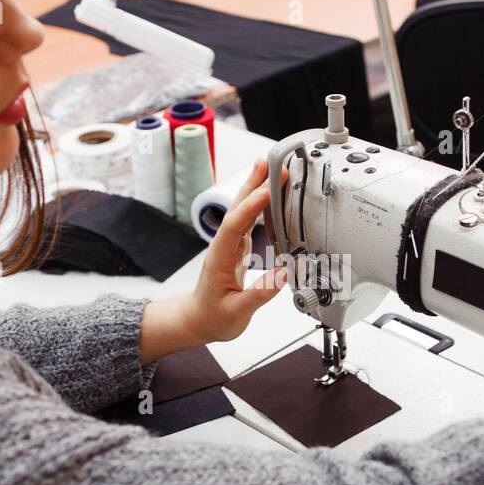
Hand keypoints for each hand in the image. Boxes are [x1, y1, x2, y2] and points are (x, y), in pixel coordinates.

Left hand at [141, 158, 288, 361]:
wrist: (199, 320)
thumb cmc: (213, 318)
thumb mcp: (236, 313)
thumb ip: (260, 294)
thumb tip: (284, 273)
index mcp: (219, 259)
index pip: (234, 227)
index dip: (250, 208)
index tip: (267, 192)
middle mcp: (223, 246)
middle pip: (236, 209)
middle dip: (252, 185)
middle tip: (269, 164)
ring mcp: (230, 245)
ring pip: (242, 211)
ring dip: (255, 188)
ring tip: (269, 167)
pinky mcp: (237, 247)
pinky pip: (249, 219)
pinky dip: (259, 204)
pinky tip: (268, 193)